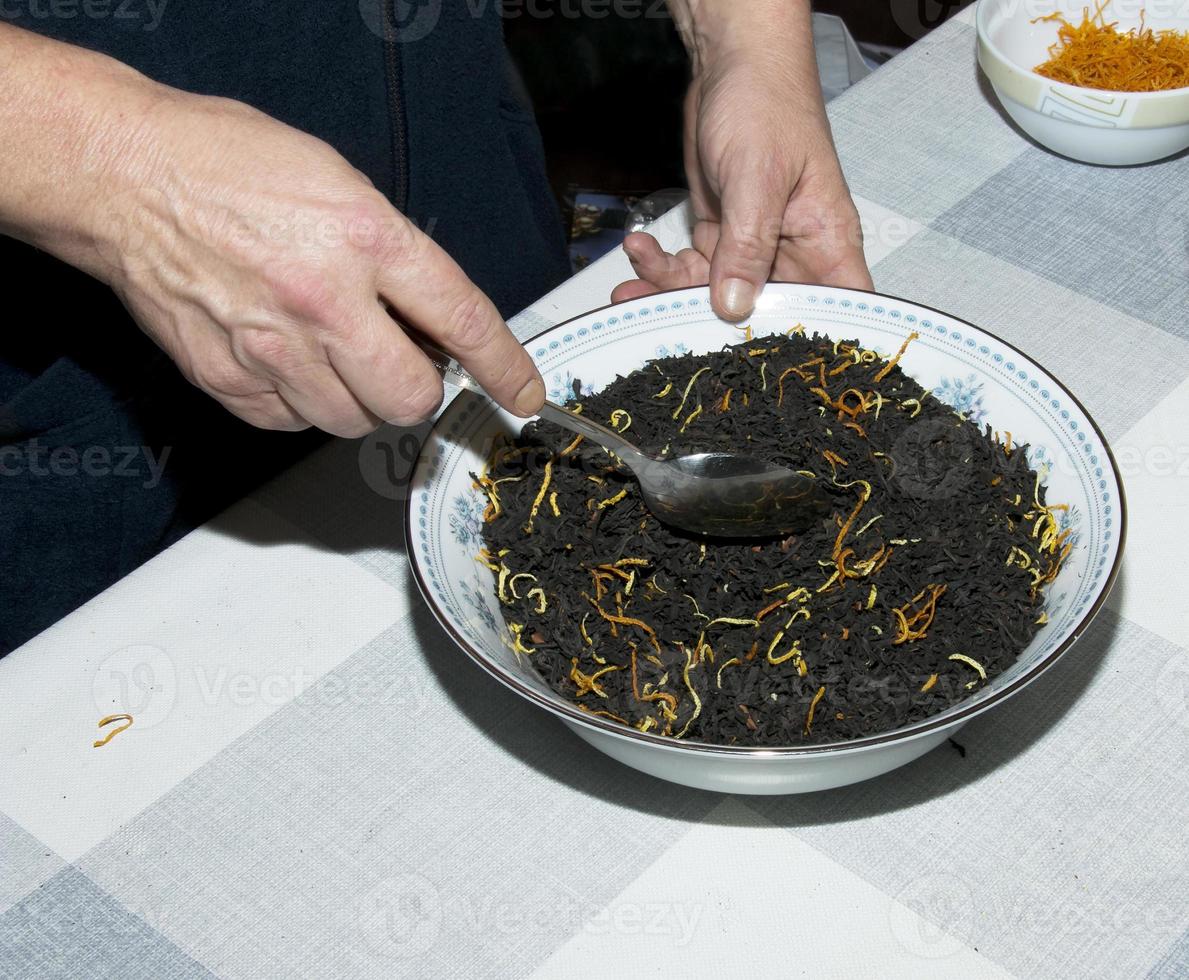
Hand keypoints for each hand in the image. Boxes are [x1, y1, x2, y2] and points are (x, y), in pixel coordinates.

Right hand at [77, 90, 543, 435]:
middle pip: (410, 397)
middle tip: (402, 362)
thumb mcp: (341, 183)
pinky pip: (293, 424)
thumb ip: (394, 254)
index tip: (522, 394)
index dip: (503, 367)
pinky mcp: (228, 378)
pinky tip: (289, 363)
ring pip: (353, 422)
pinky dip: (304, 406)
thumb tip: (432, 320)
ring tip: (335, 354)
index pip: (462, 320)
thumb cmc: (228, 164)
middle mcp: (324, 300)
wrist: (124, 177)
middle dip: (419, 389)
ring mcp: (272, 346)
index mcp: (364, 237)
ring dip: (360, 400)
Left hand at [613, 15, 870, 318]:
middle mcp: (793, 253)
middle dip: (711, 325)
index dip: (815, 348)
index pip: (836, 311)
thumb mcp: (758, 177)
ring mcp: (753, 246)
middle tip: (664, 327)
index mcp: (827, 243)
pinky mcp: (721, 235)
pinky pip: (690, 269)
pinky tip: (640, 252)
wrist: (731, 63)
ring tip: (632, 289)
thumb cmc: (768, 103)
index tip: (775, 375)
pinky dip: (660, 266)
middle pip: (762, 315)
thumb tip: (733, 305)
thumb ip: (746, 245)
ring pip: (715, 296)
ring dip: (670, 294)